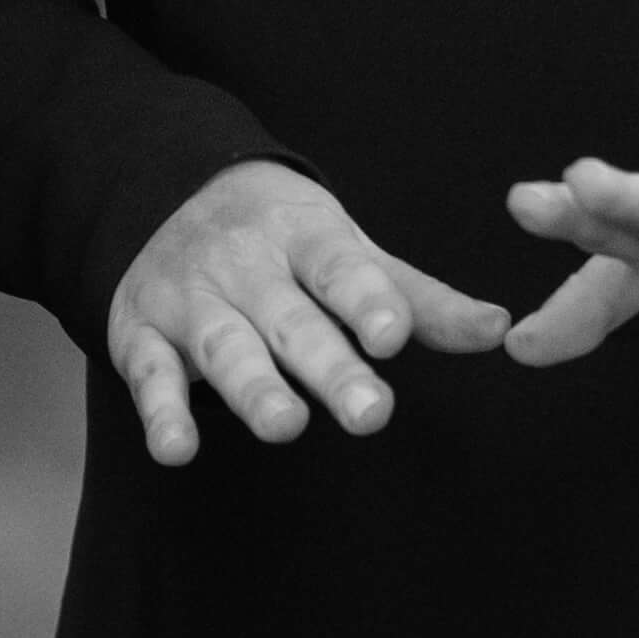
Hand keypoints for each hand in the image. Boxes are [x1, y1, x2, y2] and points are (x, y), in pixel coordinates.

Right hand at [104, 162, 506, 464]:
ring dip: (252, 386)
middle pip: (291, 319)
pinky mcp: (140, 333)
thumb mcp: (349, 251)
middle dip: (328, 365)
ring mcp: (190, 298)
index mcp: (304, 237)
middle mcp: (246, 265)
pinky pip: (148, 374)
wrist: (165, 189)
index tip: (393, 335)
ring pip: (224, 346)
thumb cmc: (283, 239)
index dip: (367, 300)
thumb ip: (418, 300)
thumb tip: (499, 330)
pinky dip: (159, 412)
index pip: (341, 268)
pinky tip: (177, 449)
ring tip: (285, 426)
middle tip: (371, 412)